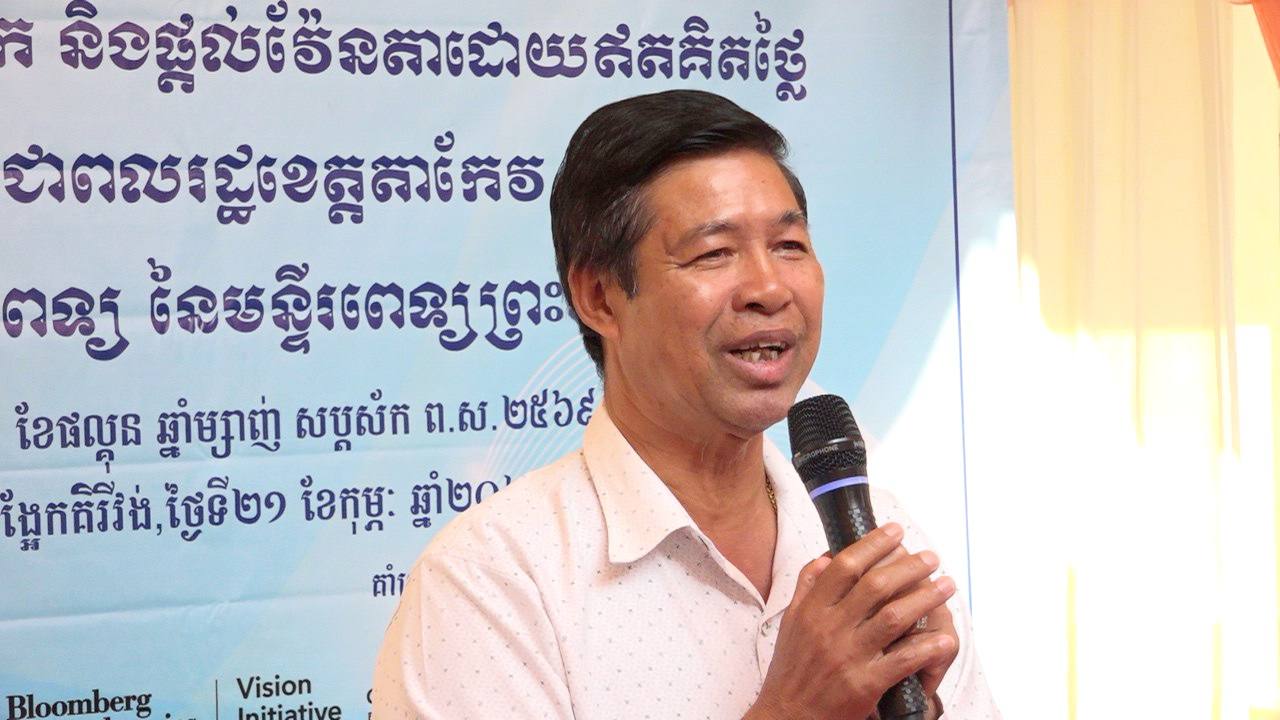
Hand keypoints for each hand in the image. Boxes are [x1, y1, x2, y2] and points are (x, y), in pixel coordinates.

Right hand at [746, 523, 957, 719]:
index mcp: (811, 610)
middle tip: (931, 558)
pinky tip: (944, 637)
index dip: (873, 544)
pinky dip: (927, 647)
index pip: (845, 566)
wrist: (787, 717)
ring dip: (926, 598)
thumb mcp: (789, 623)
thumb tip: (826, 557)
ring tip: (946, 586)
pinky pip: (903, 660)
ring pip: (894, 617)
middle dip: (909, 567)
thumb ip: (806, 587)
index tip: (896, 533)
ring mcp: (848, 656)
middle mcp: (829, 628)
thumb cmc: (791, 671)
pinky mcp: (864, 684)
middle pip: (875, 586)